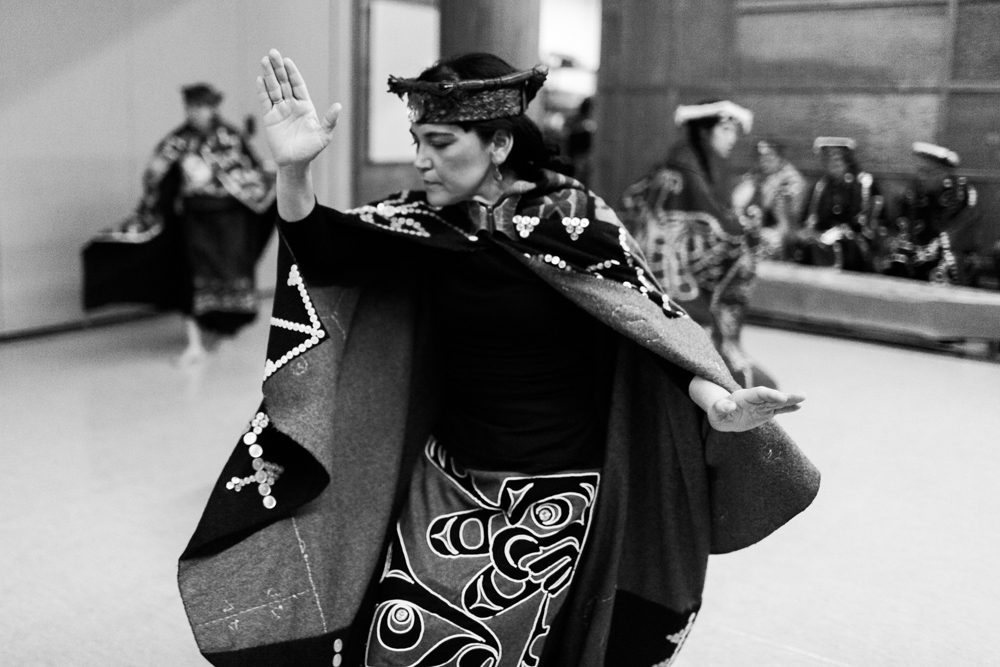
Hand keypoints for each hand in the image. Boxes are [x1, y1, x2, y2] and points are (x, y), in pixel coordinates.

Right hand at [256, 48, 341, 167]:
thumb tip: (338, 106)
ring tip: (264, 61)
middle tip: (272, 53)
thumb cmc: (311, 150)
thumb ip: (329, 120)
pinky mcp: (269, 118)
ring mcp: (279, 111)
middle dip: (278, 68)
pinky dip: (262, 91)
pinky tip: (260, 79)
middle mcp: (291, 105)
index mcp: (305, 106)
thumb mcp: (323, 135)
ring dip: (268, 75)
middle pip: (283, 83)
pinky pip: (265, 102)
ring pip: (273, 89)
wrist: (295, 163)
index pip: (297, 85)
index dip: (292, 73)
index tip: (287, 61)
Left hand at [707, 387, 803, 431]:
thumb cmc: (718, 414)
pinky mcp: (765, 412)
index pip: (759, 394)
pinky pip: (778, 409)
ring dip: (790, 401)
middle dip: (785, 396)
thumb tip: (729, 406)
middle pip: (772, 396)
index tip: (781, 398)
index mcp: (744, 397)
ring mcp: (761, 405)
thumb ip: (721, 408)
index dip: (770, 395)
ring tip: (803, 398)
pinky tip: (798, 406)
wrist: (723, 415)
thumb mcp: (715, 413)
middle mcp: (755, 399)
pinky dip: (787, 408)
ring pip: (777, 402)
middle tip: (801, 395)